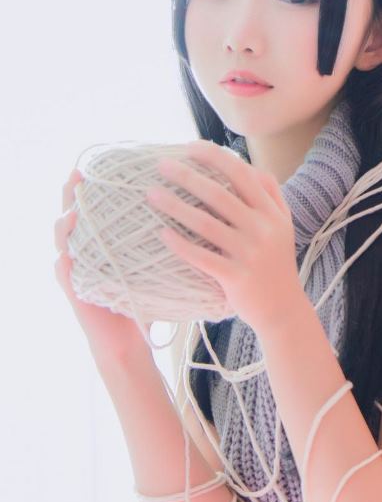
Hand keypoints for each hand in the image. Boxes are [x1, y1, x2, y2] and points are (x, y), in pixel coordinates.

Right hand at [54, 168, 154, 366]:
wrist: (131, 341)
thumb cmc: (146, 301)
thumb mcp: (156, 266)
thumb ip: (166, 241)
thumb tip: (199, 213)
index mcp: (104, 239)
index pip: (96, 204)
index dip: (97, 183)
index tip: (104, 161)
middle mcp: (85, 248)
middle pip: (73, 212)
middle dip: (73, 193)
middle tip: (80, 173)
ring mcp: (76, 268)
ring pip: (62, 238)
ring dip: (64, 223)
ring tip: (73, 211)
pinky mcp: (73, 291)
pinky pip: (63, 272)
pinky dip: (64, 261)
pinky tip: (66, 254)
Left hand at [145, 141, 299, 334]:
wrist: (283, 311)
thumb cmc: (276, 265)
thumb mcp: (283, 227)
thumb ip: (270, 196)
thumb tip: (250, 167)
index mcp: (272, 214)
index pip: (242, 175)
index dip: (215, 157)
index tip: (190, 147)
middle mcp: (262, 230)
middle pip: (218, 194)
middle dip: (186, 175)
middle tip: (161, 165)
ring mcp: (249, 254)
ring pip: (205, 223)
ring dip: (175, 205)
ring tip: (152, 194)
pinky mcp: (236, 278)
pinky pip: (202, 257)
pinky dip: (180, 244)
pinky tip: (162, 234)